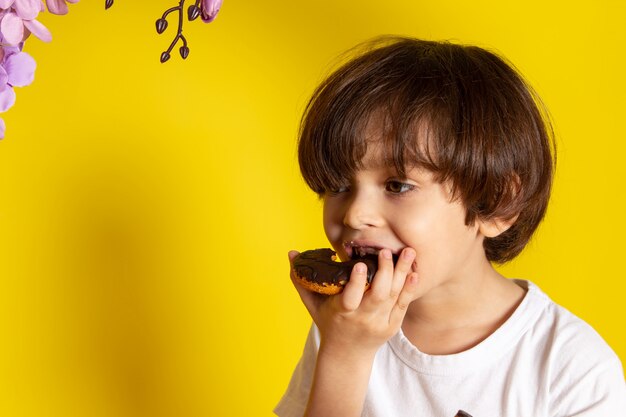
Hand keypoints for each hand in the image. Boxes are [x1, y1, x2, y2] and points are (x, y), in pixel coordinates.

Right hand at [288, 247, 420, 358]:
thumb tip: (291, 253)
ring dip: (402, 273)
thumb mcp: (312, 304)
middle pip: (378, 295)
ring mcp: (380, 323)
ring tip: (408, 252)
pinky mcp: (393, 325)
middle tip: (386, 251)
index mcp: (342, 312)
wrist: (347, 354)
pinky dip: (409, 288)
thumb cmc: (328, 323)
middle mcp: (363, 318)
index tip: (360, 264)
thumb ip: (302, 279)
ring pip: (394, 296)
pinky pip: (404, 304)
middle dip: (385, 272)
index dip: (356, 282)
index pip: (350, 298)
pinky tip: (413, 272)